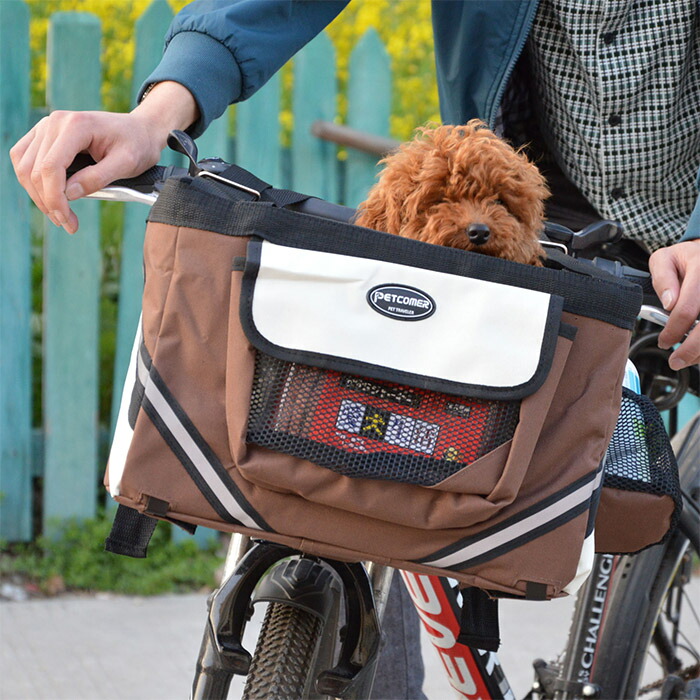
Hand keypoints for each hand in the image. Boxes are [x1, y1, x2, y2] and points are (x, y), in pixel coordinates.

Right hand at [9, 81, 197, 233]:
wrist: (139, 130)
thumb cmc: (137, 145)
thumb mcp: (127, 164)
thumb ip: (98, 178)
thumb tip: (69, 193)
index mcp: (76, 126)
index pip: (51, 167)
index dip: (55, 199)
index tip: (68, 221)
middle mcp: (55, 122)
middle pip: (34, 170)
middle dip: (48, 202)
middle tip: (68, 224)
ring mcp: (47, 126)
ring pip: (24, 166)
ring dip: (38, 195)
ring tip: (60, 215)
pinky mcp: (43, 134)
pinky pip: (23, 158)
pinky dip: (31, 182)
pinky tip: (49, 198)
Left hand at [649, 238, 699, 369]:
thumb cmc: (686, 259)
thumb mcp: (665, 258)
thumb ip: (662, 278)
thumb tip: (668, 302)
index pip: (687, 308)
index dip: (673, 330)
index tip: (664, 342)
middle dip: (692, 349)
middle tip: (676, 361)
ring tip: (688, 358)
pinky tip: (699, 351)